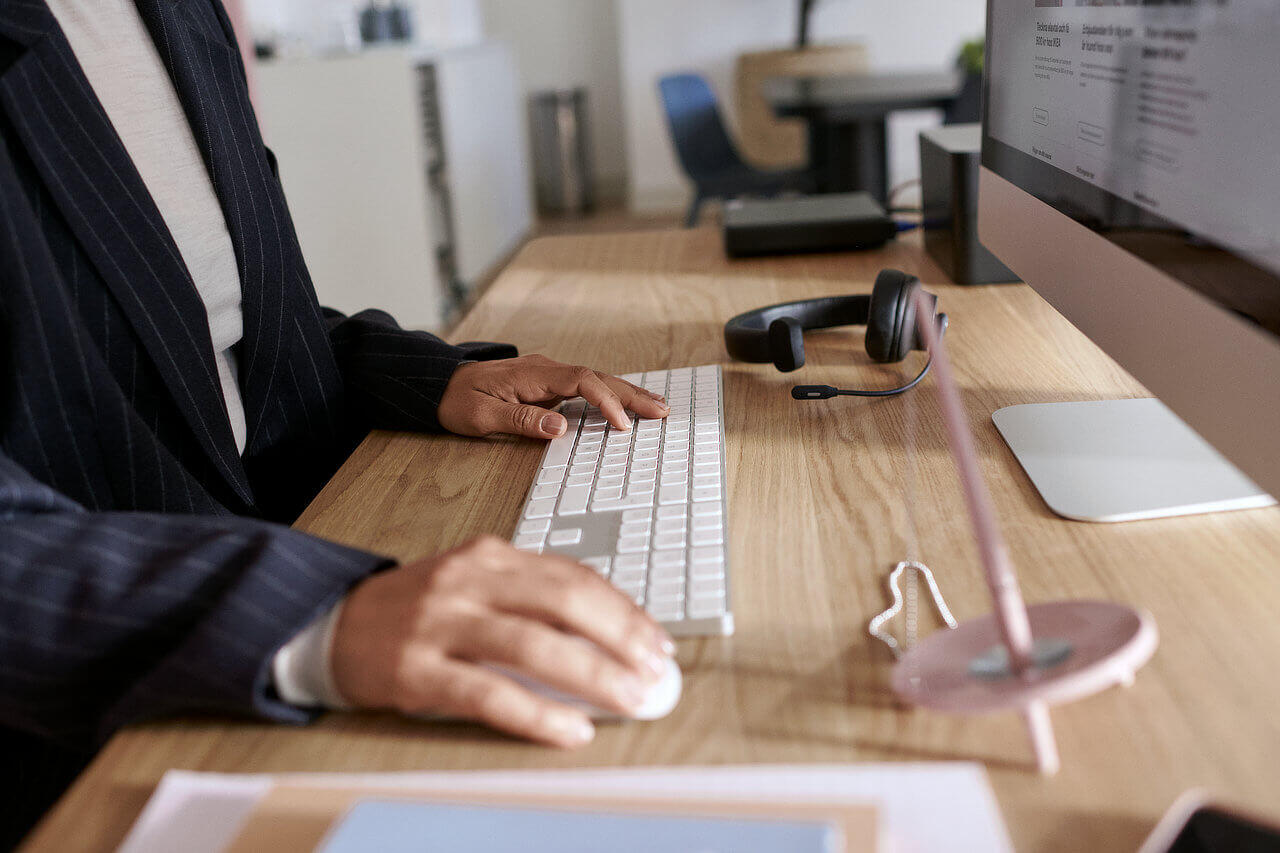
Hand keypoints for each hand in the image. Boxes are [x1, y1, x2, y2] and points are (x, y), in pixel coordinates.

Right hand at [330, 536, 676, 747]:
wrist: (331, 624)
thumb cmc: (416, 610)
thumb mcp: (472, 584)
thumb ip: (529, 601)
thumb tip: (607, 640)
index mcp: (489, 556)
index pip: (572, 576)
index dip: (623, 610)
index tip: (656, 641)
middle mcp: (468, 581)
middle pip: (562, 602)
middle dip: (620, 637)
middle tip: (653, 670)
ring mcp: (440, 624)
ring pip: (533, 646)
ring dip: (592, 675)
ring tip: (628, 699)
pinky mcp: (417, 671)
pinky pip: (489, 694)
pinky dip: (537, 714)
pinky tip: (570, 729)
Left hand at [438, 355, 669, 438]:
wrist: (438, 383)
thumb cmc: (457, 400)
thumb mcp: (482, 416)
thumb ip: (521, 420)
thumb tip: (560, 427)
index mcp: (533, 374)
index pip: (582, 381)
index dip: (606, 401)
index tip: (622, 425)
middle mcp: (546, 369)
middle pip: (598, 377)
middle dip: (632, 394)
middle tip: (662, 411)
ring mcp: (548, 375)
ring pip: (596, 380)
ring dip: (627, 394)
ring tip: (657, 407)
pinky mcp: (547, 384)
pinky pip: (586, 387)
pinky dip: (610, 395)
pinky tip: (626, 404)